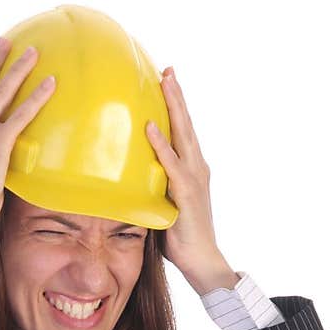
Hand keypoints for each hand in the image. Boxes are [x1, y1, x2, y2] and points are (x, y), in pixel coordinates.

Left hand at [145, 69, 233, 290]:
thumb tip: (126, 178)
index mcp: (191, 169)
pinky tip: (151, 127)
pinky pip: (171, 164)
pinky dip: (161, 144)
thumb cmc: (181, 238)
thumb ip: (151, 186)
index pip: (182, 131)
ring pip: (183, 134)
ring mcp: (194, 178)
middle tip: (167, 68)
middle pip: (185, 124)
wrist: (202, 261)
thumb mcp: (163, 205)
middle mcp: (196, 167)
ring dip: (174, 107)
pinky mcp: (187, 193)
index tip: (166, 81)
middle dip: (176, 95)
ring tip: (165, 81)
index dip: (175, 105)